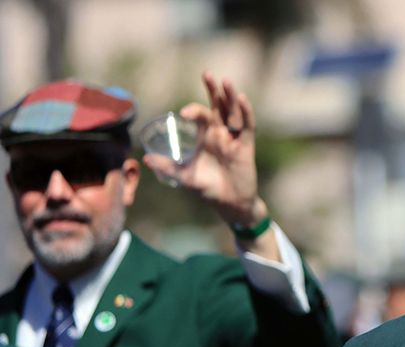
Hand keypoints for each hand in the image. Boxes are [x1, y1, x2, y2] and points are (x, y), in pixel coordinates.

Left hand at [143, 71, 266, 226]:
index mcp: (206, 136)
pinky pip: (248, 126)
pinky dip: (246, 112)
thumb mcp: (184, 176)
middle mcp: (221, 133)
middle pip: (219, 106)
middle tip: (206, 74)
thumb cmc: (207, 187)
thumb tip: (146, 159)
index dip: (193, 110)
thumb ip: (168, 167)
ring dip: (230, 96)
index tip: (183, 113)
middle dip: (214, 90)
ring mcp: (234, 138)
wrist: (228, 203)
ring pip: (234, 112)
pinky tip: (242, 99)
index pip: (201, 114)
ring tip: (226, 81)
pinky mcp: (246, 146)